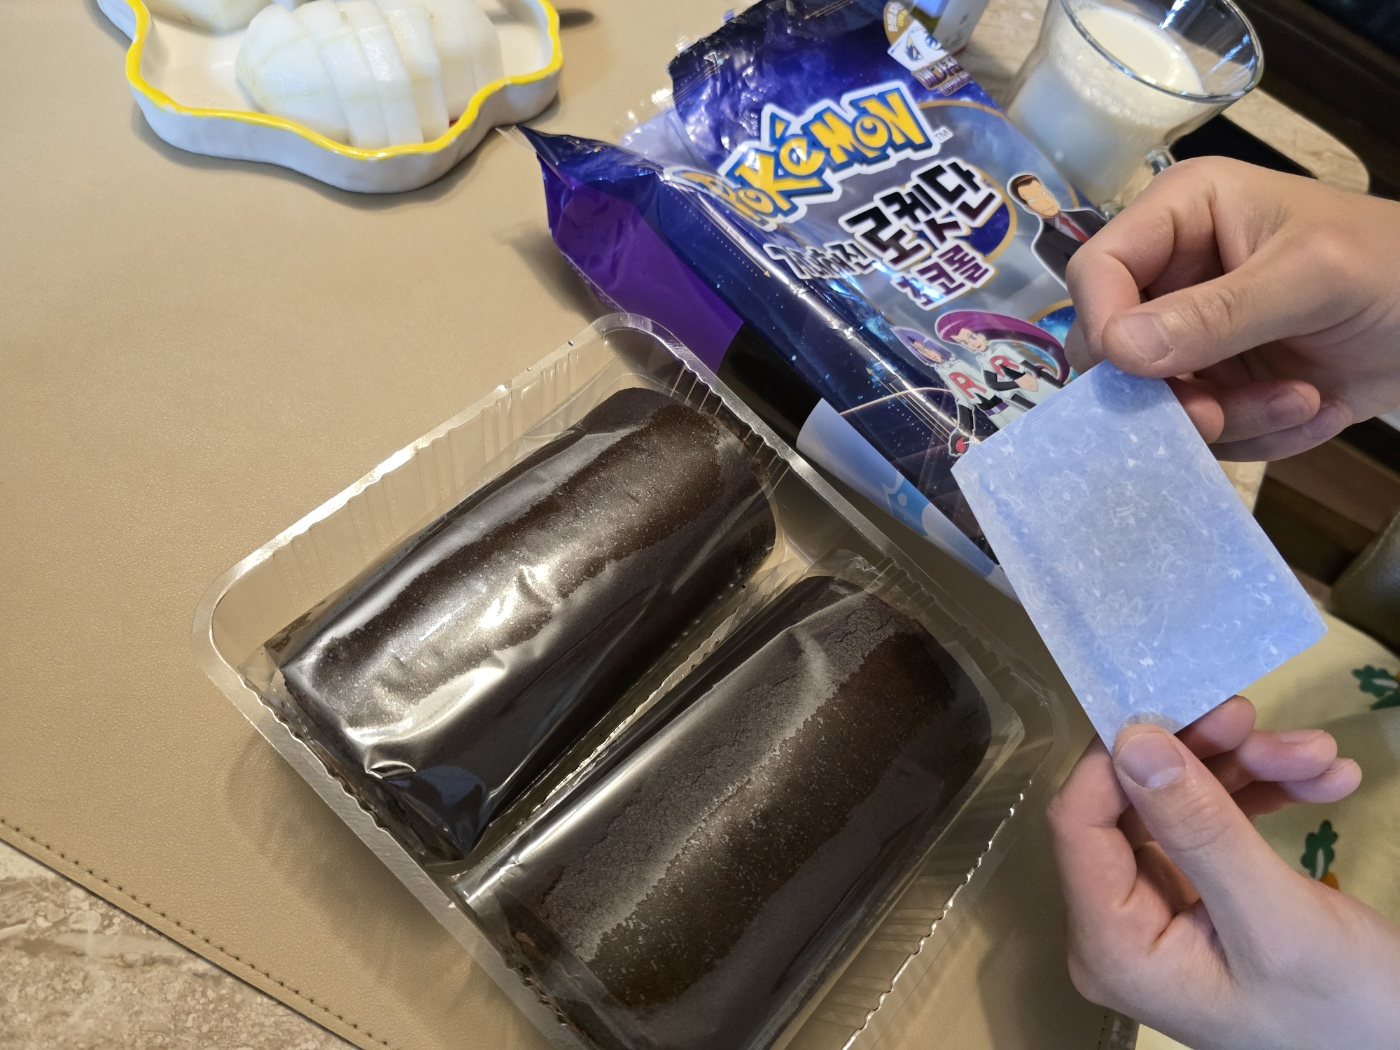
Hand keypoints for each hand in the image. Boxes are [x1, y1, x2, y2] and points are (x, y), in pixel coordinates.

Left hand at [1048, 697, 1399, 1049]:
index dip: (1119, 757)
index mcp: (1111, 945)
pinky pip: (1215, 825)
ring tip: (1318, 754)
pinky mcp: (1201, 897)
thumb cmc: (1344, 1014)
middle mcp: (1118, 923)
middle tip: (1257, 719)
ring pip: (1179, 803)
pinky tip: (1322, 777)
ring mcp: (1159, 908)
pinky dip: (1264, 794)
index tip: (1181, 705)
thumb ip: (1201, 830)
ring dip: (1245, 768)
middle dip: (1200, 757)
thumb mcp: (1276, 921)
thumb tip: (1131, 741)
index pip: (1078, 823)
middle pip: (1131, 803)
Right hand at [1064, 157, 1399, 459]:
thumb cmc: (1395, 268)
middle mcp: (1174, 274)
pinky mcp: (1218, 384)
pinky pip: (1200, 430)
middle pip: (1112, 348)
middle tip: (1218, 412)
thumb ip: (1218, 312)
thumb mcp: (1312, 278)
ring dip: (1228, 418)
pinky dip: (1254, 435)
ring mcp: (1193, 336)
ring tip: (1303, 402)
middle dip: (1170, 389)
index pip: (1098, 268)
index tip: (1139, 372)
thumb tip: (1119, 349)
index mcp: (1184, 214)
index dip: (1103, 322)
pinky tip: (1311, 408)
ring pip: (1155, 401)